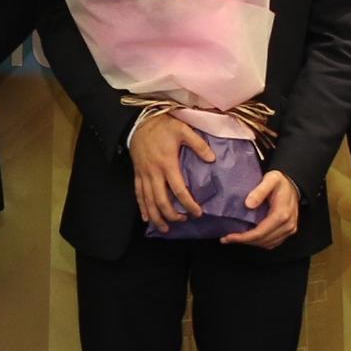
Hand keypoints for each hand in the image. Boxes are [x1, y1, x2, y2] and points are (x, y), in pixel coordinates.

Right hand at [129, 109, 208, 227]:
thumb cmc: (163, 126)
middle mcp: (154, 172)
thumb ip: (198, 144)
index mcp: (167, 163)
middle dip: (172, 215)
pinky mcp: (137, 174)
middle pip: (162, 200)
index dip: (188, 204)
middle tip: (182, 221)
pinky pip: (138, 194)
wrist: (139, 122)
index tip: (197, 213)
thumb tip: (212, 159)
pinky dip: (142, 208)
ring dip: (156, 216)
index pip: (179, 190)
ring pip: (148, 201)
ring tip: (164, 228)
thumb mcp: (183, 130)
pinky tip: (146, 218)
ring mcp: (144, 175)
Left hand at [223, 169, 301, 248]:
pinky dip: (259, 242)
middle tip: (227, 238)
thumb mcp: (271, 179)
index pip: (260, 232)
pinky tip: (248, 237)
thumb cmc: (281, 182)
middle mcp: (287, 225)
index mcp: (282, 214)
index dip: (243, 237)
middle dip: (244, 241)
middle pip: (263, 240)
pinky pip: (272, 242)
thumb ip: (260, 190)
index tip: (229, 236)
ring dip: (251, 243)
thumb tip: (248, 204)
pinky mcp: (287, 231)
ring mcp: (289, 229)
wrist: (293, 185)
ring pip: (267, 244)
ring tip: (235, 238)